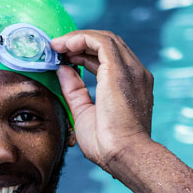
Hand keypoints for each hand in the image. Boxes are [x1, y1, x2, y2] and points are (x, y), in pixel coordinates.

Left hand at [51, 30, 153, 170]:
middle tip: (56, 48)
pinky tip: (65, 45)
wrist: (125, 155)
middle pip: (108, 44)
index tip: (64, 57)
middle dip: (80, 42)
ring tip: (57, 45)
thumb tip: (63, 70)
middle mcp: (135, 73)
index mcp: (131, 85)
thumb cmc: (109, 144)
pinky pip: (101, 42)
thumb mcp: (84, 112)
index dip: (84, 53)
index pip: (109, 58)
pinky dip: (82, 39)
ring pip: (105, 39)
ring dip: (78, 38)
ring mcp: (131, 70)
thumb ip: (74, 90)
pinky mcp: (120, 70)